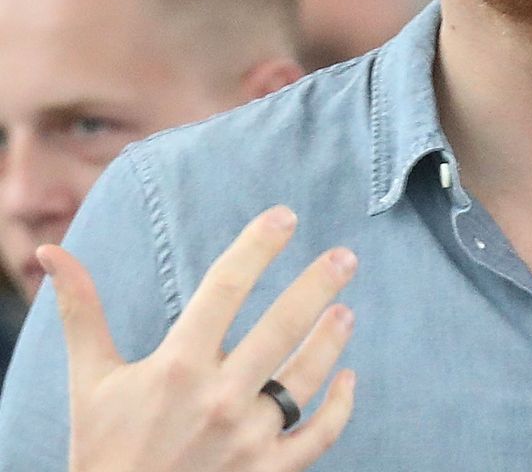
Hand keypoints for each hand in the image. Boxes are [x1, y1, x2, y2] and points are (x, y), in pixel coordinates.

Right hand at [40, 206, 358, 471]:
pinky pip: (318, 434)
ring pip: (306, 377)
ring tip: (346, 311)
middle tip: (346, 257)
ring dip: (331, 340)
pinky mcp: (268, 470)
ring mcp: (248, 437)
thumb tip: (52, 253)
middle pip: (281, 327)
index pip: (225, 289)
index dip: (257, 247)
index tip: (285, 216)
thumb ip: (83, 313)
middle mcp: (218, 398)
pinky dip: (340, 407)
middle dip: (318, 286)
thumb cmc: (103, 446)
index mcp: (176, 367)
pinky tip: (348, 378)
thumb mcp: (90, 379)